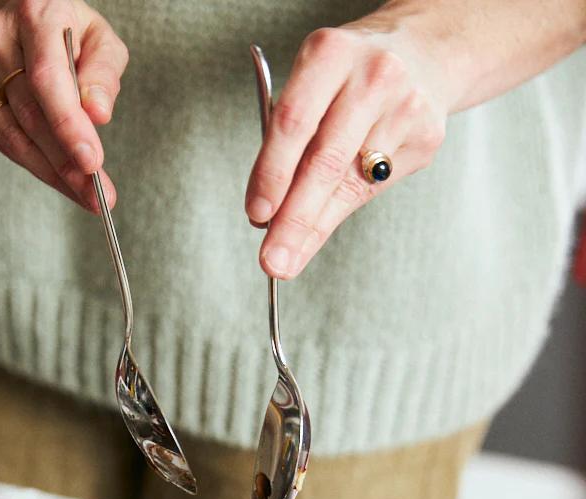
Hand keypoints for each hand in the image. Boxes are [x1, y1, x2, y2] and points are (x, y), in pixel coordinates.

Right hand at [0, 0, 127, 210]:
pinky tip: (56, 175)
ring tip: (84, 194)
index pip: (47, 79)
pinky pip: (0, 143)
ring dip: (51, 172)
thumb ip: (103, 73)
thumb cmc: (67, 35)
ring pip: (13, 138)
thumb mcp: (99, 41)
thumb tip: (98, 114)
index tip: (92, 163)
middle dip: (67, 163)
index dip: (68, 125)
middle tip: (98, 195)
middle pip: (30, 116)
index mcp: (33, 15)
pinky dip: (32, 165)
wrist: (20, 28)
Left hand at [245, 18, 448, 278]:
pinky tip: (322, 223)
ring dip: (314, 226)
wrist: (424, 54)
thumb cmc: (349, 80)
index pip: (293, 122)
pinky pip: (374, 187)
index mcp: (331, 53)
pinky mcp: (426, 138)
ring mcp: (406, 107)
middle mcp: (373, 76)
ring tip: (288, 257)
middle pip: (325, 161)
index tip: (256, 215)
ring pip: (350, 183)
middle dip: (294, 220)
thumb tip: (265, 218)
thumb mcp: (311, 88)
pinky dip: (342, 210)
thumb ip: (287, 144)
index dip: (272, 173)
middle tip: (272, 261)